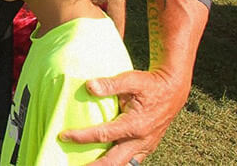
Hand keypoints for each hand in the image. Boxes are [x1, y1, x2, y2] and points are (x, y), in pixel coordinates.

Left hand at [58, 67, 189, 164]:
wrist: (172, 90)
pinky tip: (106, 163)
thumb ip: (110, 84)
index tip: (63, 136)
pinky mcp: (147, 147)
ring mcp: (145, 146)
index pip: (103, 135)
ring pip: (124, 165)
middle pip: (113, 161)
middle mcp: (140, 140)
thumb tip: (89, 86)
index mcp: (135, 125)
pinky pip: (132, 162)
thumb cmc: (150, 84)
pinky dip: (118, 164)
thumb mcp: (131, 79)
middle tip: (73, 165)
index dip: (81, 137)